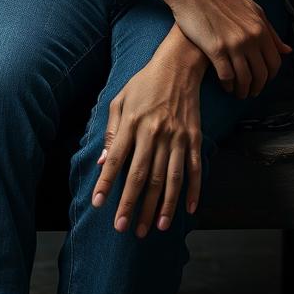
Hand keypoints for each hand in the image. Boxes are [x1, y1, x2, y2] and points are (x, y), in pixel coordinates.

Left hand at [90, 34, 206, 237]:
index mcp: (133, 123)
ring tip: (156, 228)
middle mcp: (155, 132)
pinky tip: (188, 210)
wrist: (179, 65)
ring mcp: (177, 136)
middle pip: (143, 176)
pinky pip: (194, 168)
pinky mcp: (194, 137)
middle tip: (125, 228)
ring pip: (169, 178)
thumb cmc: (144, 83)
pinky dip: (192, 191)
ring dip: (162, 206)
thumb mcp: (120, 100)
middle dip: (133, 205)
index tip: (99, 205)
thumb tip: (102, 162)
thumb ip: (112, 132)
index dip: (107, 184)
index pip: (117, 160)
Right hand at [160, 0, 291, 99]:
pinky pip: (227, 76)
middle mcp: (250, 37)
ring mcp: (233, 44)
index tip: (264, 80)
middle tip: (251, 91)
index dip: (270, 76)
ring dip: (243, 90)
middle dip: (258, 87)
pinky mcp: (215, 49)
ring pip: (245, 78)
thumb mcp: (251, 9)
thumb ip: (270, 30)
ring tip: (238, 92)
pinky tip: (225, 85)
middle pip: (261, 73)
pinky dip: (228, 85)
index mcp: (260, 28)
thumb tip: (286, 50)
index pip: (274, 62)